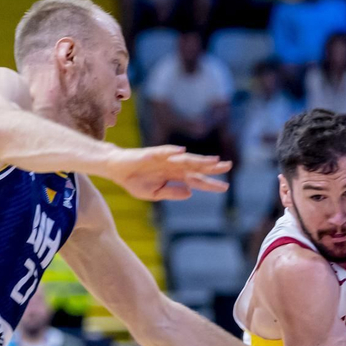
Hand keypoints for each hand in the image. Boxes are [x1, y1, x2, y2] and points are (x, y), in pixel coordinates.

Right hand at [107, 145, 230, 201]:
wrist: (116, 169)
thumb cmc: (134, 181)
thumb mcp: (154, 194)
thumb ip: (172, 193)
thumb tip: (190, 192)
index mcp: (174, 177)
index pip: (196, 180)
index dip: (210, 183)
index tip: (225, 187)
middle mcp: (173, 166)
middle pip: (196, 167)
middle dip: (212, 167)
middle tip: (228, 166)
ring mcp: (163, 159)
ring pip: (185, 159)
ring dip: (199, 159)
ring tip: (213, 160)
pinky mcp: (151, 154)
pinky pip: (163, 152)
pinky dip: (173, 151)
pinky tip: (183, 152)